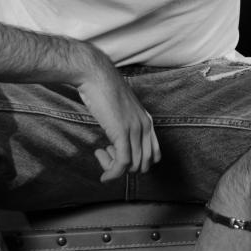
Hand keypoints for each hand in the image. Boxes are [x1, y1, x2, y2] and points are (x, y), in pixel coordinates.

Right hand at [76, 48, 160, 181]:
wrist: (95, 75)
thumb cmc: (103, 90)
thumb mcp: (120, 110)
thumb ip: (124, 124)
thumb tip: (117, 143)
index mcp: (147, 121)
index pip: (154, 155)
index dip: (138, 163)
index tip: (118, 157)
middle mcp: (145, 126)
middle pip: (145, 164)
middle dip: (126, 169)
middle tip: (107, 157)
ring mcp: (135, 129)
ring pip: (134, 166)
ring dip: (115, 169)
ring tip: (101, 155)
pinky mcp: (122, 132)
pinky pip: (122, 163)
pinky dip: (113, 174)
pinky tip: (104, 175)